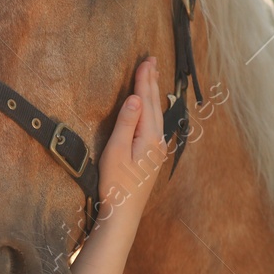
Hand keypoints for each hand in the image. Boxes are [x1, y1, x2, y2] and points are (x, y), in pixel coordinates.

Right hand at [95, 56, 165, 224]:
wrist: (124, 213)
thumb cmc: (116, 185)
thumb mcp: (116, 151)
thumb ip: (126, 123)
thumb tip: (134, 98)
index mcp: (149, 137)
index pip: (145, 101)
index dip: (143, 80)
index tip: (145, 60)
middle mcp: (157, 141)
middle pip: (154, 105)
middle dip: (152, 82)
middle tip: (152, 60)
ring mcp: (156, 150)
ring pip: (156, 114)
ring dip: (153, 94)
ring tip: (153, 77)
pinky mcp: (151, 157)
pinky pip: (154, 124)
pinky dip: (152, 109)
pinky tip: (150, 109)